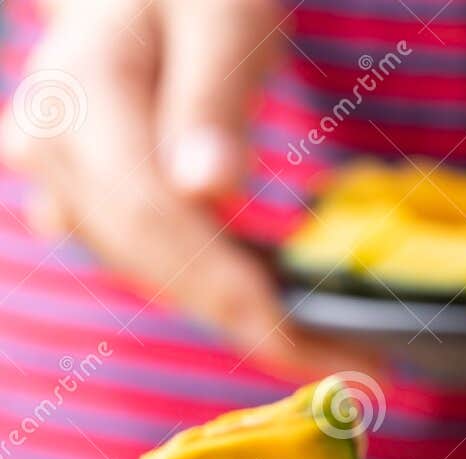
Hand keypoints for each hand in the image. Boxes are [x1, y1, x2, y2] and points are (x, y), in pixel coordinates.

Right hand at [1, 0, 373, 377]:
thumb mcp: (219, 15)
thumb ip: (211, 98)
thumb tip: (208, 189)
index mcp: (80, 99)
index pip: (154, 219)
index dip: (233, 294)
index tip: (312, 346)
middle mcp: (55, 151)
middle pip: (156, 264)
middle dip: (254, 323)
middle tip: (357, 363)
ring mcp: (65, 182)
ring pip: (158, 276)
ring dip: (244, 315)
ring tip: (337, 344)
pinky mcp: (92, 204)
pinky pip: (161, 264)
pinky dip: (224, 290)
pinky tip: (288, 309)